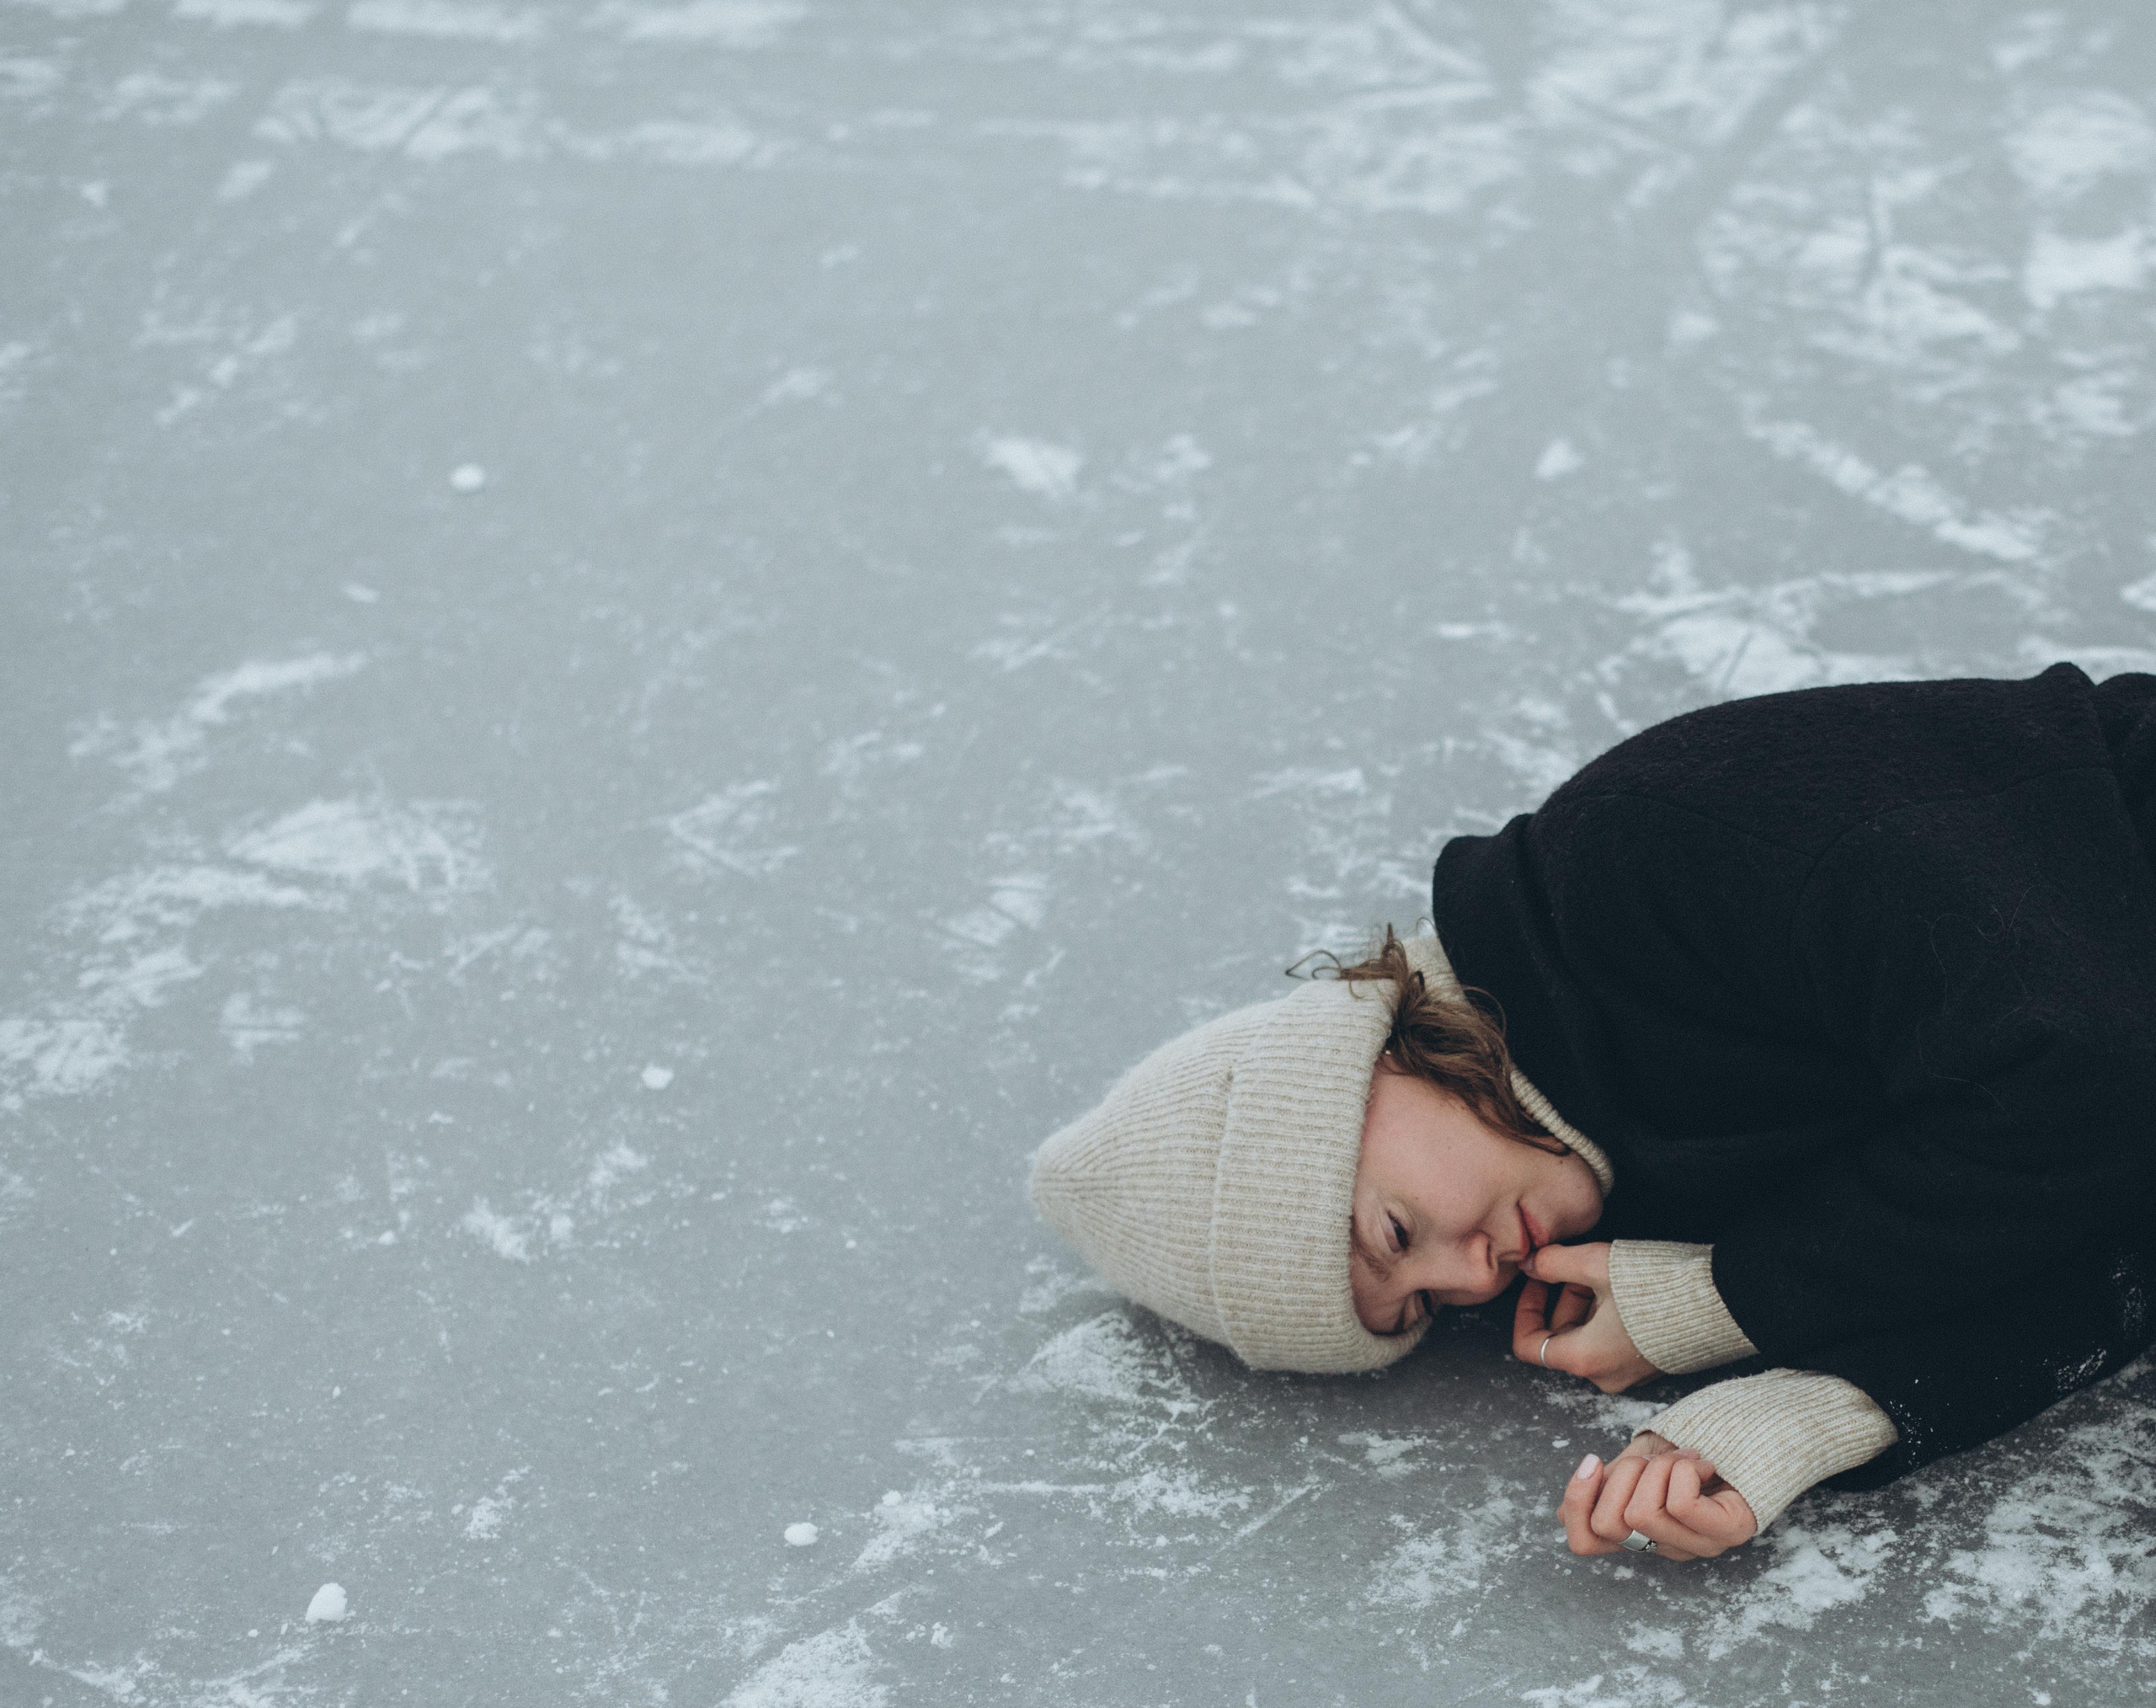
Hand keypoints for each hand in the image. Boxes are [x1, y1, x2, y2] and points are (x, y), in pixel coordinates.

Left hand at [1511, 1242, 1657, 1393]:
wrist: (1727, 1301)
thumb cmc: (1661, 1287)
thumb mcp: (1596, 1264)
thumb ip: (1552, 1263)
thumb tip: (1530, 1263)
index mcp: (1586, 1359)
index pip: (1528, 1346)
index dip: (1524, 1309)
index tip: (1535, 1280)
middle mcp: (1606, 1375)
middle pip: (1561, 1338)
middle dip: (1561, 1297)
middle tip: (1574, 1264)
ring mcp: (1631, 1373)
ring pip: (1588, 1336)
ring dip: (1585, 1301)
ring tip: (1603, 1270)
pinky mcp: (1652, 1363)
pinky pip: (1614, 1340)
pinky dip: (1608, 1313)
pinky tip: (1624, 1285)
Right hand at [1559, 1435, 1756, 1560]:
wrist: (1749, 1428)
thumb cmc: (1691, 1446)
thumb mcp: (1638, 1462)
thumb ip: (1607, 1485)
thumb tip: (1562, 1513)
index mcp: (1640, 1532)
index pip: (1584, 1542)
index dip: (1577, 1500)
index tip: (1595, 1461)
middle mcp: (1666, 1547)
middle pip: (1610, 1523)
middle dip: (1625, 1474)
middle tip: (1658, 1460)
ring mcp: (1700, 1545)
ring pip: (1642, 1513)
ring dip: (1660, 1469)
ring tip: (1685, 1459)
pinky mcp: (1730, 1532)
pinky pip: (1681, 1505)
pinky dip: (1684, 1471)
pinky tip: (1703, 1465)